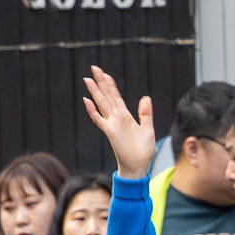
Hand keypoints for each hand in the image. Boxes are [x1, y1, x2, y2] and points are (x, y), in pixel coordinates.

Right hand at [80, 63, 157, 178]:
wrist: (139, 166)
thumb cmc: (143, 151)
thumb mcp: (148, 128)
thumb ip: (146, 113)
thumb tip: (145, 97)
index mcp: (125, 116)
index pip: (116, 97)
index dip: (111, 85)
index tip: (105, 73)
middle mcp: (117, 118)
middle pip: (106, 96)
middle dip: (101, 82)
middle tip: (94, 68)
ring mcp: (112, 124)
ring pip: (102, 103)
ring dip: (95, 91)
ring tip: (88, 79)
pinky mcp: (110, 132)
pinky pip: (99, 119)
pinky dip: (92, 110)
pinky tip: (87, 100)